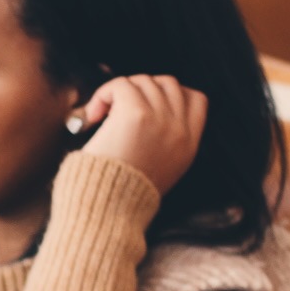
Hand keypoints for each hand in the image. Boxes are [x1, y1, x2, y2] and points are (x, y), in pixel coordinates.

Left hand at [75, 75, 206, 195]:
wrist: (108, 209)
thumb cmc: (120, 194)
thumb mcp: (161, 171)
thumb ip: (167, 143)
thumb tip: (154, 116)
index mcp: (189, 144)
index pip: (196, 99)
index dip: (170, 94)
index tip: (146, 105)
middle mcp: (179, 129)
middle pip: (168, 84)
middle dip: (141, 89)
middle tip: (118, 110)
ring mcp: (160, 119)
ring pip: (142, 81)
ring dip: (119, 92)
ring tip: (102, 115)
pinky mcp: (135, 113)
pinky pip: (121, 85)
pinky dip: (104, 94)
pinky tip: (93, 116)